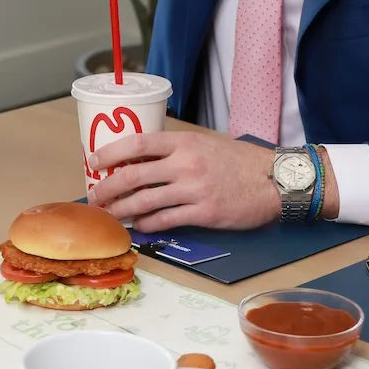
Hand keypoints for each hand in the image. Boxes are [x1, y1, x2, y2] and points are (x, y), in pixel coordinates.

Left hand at [88, 132, 339, 231]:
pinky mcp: (204, 213)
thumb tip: (143, 159)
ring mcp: (193, 190)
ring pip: (145, 201)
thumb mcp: (205, 143)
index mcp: (184, 142)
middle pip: (134, 175)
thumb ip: (177, 150)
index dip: (111, 152)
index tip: (94, 161)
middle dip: (108, 188)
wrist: (273, 180)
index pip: (139, 143)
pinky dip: (147, 224)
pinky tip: (138, 226)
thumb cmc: (239, 161)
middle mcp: (185, 164)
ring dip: (122, 210)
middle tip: (94, 198)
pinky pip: (166, 220)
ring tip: (110, 215)